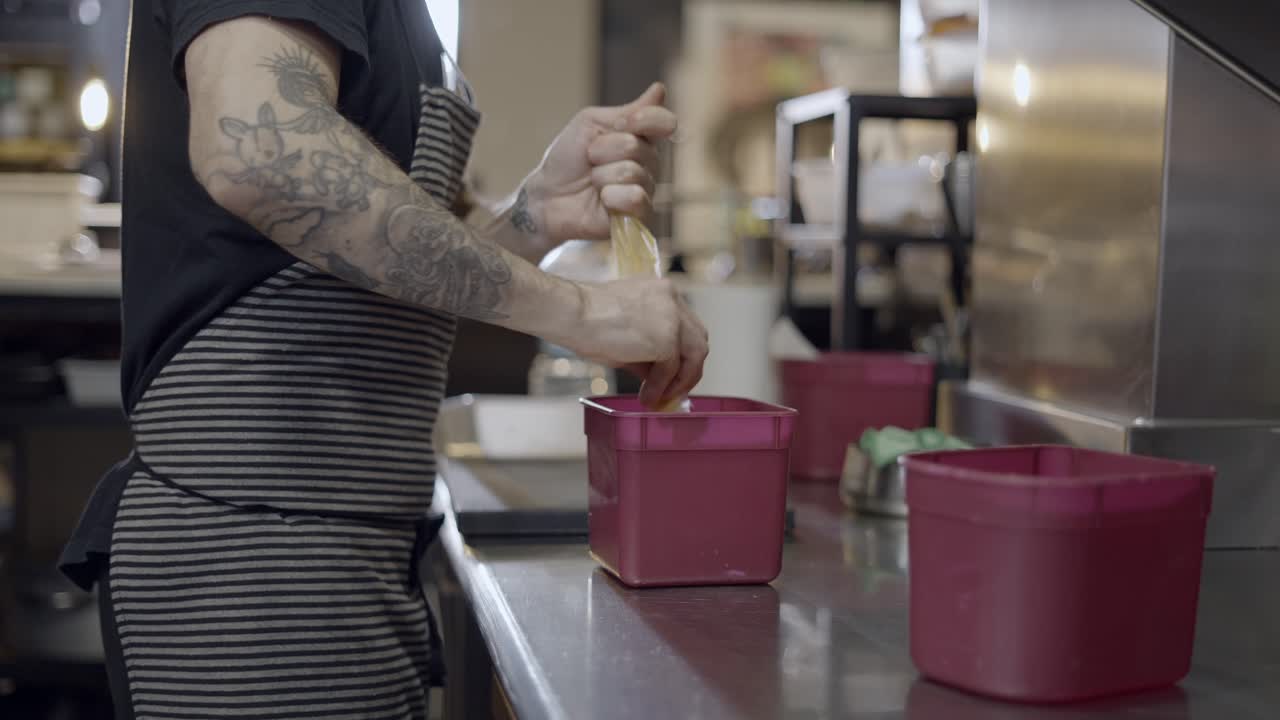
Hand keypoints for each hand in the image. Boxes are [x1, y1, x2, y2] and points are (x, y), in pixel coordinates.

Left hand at [522, 83, 676, 243]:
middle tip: (590, 159)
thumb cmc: (568, 158)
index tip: (620, 124)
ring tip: (592, 182)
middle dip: (603, 150)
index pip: (664, 122)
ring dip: (601, 175)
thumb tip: (661, 89)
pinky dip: (611, 197)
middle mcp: (649, 163)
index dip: (644, 119)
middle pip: (636, 146)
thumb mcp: (591, 124)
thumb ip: (628, 111)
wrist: (547, 195)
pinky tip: (602, 201)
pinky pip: (637, 198)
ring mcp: (645, 190)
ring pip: (633, 173)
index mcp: (641, 137)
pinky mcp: (638, 216)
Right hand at [566, 277, 708, 407]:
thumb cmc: (587, 320)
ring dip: (680, 381)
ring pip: (694, 356)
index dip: (684, 354)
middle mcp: (673, 300)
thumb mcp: (628, 335)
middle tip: (675, 391)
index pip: (687, 326)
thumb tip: (659, 380)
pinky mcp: (666, 338)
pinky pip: (672, 369)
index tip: (675, 375)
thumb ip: (649, 352)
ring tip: (660, 399)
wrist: (572, 313)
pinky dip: (660, 386)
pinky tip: (646, 397)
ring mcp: (673, 318)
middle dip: (690, 369)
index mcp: (663, 292)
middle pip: (698, 339)